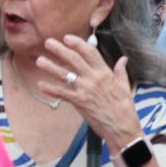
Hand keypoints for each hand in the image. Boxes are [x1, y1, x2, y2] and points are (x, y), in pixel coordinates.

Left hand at [37, 34, 142, 150]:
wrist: (123, 128)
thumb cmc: (125, 109)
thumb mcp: (125, 87)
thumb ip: (121, 72)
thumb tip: (123, 59)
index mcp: (105, 73)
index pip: (90, 52)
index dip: (77, 43)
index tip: (67, 38)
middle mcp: (94, 78)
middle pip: (74, 59)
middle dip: (60, 49)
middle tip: (48, 42)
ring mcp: (86, 90)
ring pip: (65, 74)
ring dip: (51, 67)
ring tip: (40, 60)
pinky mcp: (80, 102)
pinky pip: (62, 93)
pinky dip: (51, 89)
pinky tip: (41, 85)